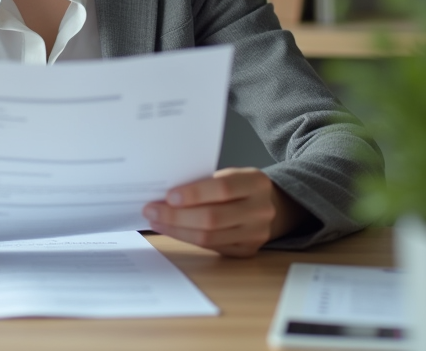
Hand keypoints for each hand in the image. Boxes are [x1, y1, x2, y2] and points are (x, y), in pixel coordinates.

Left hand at [142, 167, 300, 257]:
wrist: (273, 206)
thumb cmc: (241, 187)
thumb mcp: (232, 175)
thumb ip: (206, 182)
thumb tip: (165, 193)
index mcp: (256, 182)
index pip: (223, 189)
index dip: (194, 194)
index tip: (168, 196)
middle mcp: (260, 209)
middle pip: (212, 218)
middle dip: (177, 216)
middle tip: (152, 211)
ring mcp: (256, 233)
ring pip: (209, 237)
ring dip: (177, 230)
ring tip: (157, 221)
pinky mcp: (247, 250)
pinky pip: (212, 247)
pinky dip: (188, 238)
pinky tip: (172, 230)